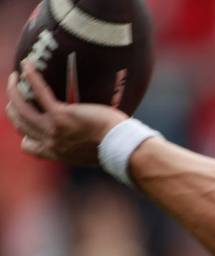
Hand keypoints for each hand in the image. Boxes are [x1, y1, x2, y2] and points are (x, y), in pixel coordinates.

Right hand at [4, 61, 127, 164]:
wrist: (121, 146)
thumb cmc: (115, 147)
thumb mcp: (90, 151)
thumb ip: (80, 145)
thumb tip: (86, 136)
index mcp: (57, 153)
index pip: (30, 146)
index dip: (25, 134)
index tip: (27, 124)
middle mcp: (50, 143)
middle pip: (20, 124)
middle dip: (13, 108)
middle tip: (16, 94)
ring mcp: (53, 129)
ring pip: (21, 108)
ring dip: (14, 91)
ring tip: (15, 78)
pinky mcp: (61, 115)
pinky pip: (39, 92)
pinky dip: (31, 76)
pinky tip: (27, 65)